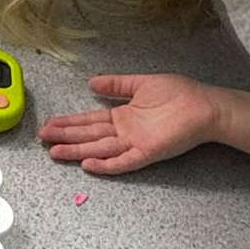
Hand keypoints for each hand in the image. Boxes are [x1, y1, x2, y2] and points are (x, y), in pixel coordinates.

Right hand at [37, 73, 224, 174]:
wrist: (206, 106)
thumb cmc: (178, 94)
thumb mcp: (142, 84)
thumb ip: (117, 86)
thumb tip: (91, 83)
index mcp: (123, 116)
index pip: (90, 121)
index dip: (69, 123)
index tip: (50, 124)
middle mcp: (125, 132)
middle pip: (89, 136)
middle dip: (66, 137)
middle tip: (43, 139)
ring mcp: (135, 143)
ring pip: (100, 149)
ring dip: (77, 151)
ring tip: (55, 152)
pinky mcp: (148, 152)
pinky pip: (124, 161)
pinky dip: (106, 164)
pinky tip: (89, 165)